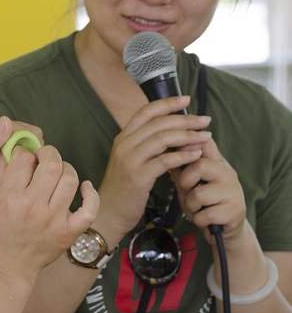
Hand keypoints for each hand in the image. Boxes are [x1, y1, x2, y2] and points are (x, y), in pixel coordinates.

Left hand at [0, 114, 42, 209]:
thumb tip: (7, 121)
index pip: (17, 127)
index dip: (28, 141)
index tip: (31, 160)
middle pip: (25, 136)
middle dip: (30, 151)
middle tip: (29, 171)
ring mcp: (0, 147)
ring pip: (26, 149)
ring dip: (29, 160)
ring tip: (27, 176)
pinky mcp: (3, 160)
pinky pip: (22, 161)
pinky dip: (25, 168)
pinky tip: (23, 179)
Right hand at [0, 145, 98, 282]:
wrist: (8, 268)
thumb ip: (1, 172)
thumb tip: (12, 147)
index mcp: (10, 198)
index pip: (23, 159)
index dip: (24, 152)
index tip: (24, 156)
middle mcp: (33, 208)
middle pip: (52, 164)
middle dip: (48, 153)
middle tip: (43, 158)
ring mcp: (54, 221)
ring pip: (70, 179)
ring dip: (65, 169)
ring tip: (57, 172)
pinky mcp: (69, 233)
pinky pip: (89, 209)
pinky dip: (91, 194)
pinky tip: (84, 187)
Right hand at [99, 96, 211, 234]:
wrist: (108, 213)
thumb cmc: (123, 188)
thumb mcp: (129, 161)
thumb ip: (144, 145)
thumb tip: (169, 132)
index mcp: (123, 138)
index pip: (146, 112)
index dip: (167, 103)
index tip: (186, 99)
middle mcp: (124, 145)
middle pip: (158, 123)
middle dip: (185, 119)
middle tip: (205, 120)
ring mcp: (130, 160)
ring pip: (163, 138)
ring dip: (188, 136)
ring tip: (205, 136)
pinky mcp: (138, 176)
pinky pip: (165, 161)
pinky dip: (183, 156)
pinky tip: (196, 154)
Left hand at [172, 136, 246, 246]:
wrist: (223, 230)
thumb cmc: (202, 203)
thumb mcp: (189, 182)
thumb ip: (180, 166)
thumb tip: (162, 146)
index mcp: (216, 162)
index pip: (205, 142)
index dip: (188, 141)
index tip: (174, 149)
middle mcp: (228, 173)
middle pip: (199, 166)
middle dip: (185, 181)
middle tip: (187, 191)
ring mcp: (234, 191)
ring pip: (199, 194)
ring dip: (191, 205)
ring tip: (197, 208)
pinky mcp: (235, 211)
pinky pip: (206, 214)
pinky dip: (199, 219)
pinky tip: (205, 219)